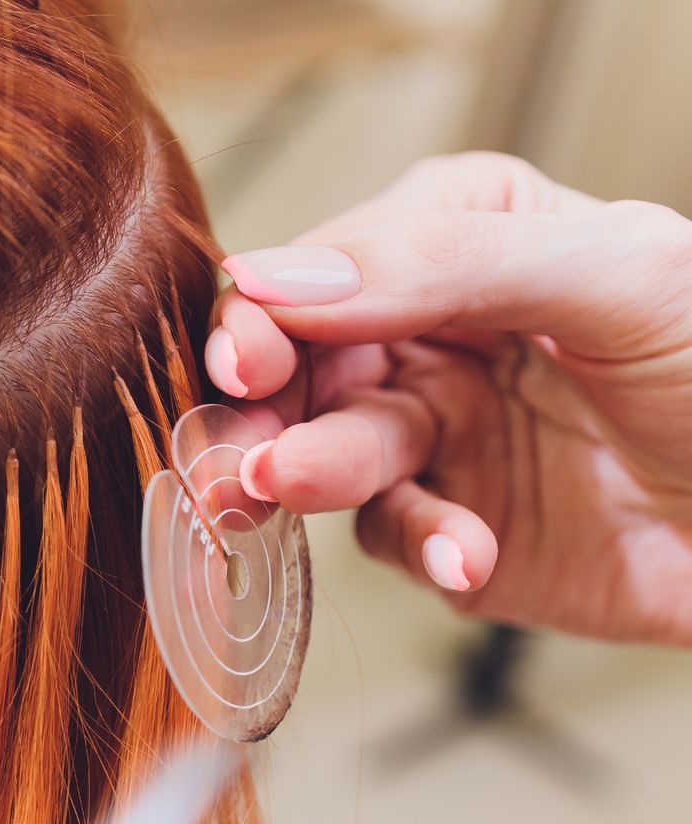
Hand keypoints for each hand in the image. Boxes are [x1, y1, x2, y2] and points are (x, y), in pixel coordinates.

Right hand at [203, 152, 691, 645]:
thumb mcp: (617, 275)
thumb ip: (446, 264)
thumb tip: (281, 275)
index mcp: (459, 244)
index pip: (323, 265)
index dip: (268, 310)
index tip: (250, 357)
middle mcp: (429, 338)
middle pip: (296, 368)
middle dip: (258, 407)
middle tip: (238, 446)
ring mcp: (436, 439)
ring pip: (325, 453)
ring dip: (313, 471)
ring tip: (290, 487)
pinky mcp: (448, 533)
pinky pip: (395, 538)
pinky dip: (422, 542)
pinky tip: (467, 547)